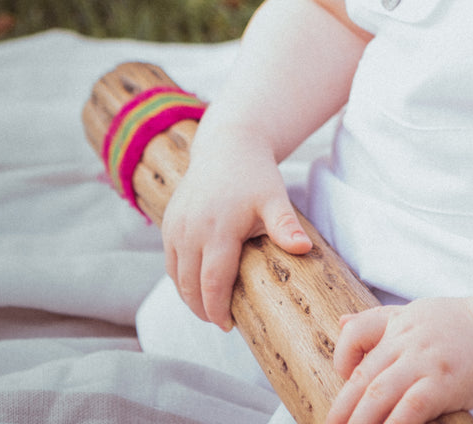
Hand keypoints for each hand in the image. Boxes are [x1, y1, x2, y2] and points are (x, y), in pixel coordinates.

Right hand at [162, 135, 311, 328]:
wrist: (227, 146)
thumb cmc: (255, 175)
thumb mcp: (274, 198)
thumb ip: (285, 226)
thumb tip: (304, 249)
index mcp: (218, 229)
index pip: (213, 282)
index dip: (218, 309)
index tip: (230, 326)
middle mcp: (190, 230)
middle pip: (190, 285)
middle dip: (203, 309)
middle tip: (222, 323)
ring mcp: (175, 227)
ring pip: (177, 276)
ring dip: (190, 297)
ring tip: (210, 309)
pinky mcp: (167, 224)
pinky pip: (170, 262)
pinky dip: (181, 279)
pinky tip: (197, 286)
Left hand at [326, 297, 472, 423]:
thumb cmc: (465, 325)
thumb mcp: (419, 312)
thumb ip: (381, 321)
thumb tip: (341, 321)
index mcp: (401, 322)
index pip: (356, 332)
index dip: (342, 357)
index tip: (342, 379)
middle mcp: (408, 338)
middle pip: (364, 376)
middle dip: (342, 409)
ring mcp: (425, 360)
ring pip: (379, 393)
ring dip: (360, 422)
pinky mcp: (443, 381)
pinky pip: (410, 408)